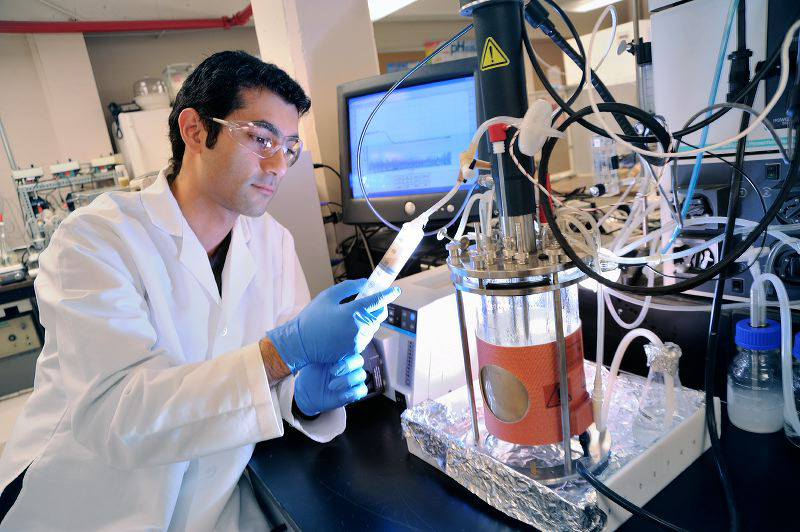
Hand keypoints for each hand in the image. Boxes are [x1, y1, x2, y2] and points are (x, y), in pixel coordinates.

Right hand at [266, 279, 399, 372]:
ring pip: (373, 327)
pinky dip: (362, 330)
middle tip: (371, 301)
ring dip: (369, 319)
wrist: (300, 344)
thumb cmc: (311, 319)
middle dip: (379, 306)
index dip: (388, 294)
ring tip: (353, 315)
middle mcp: (359, 328)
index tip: (395, 290)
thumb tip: (365, 283)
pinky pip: (365, 337)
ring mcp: (358, 341)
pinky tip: (347, 328)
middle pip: (379, 315)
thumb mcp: (327, 296)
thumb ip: (348, 287)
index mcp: (352, 312)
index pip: (377, 301)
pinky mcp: (354, 350)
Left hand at [294, 354, 367, 415]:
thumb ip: (319, 348)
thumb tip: (321, 337)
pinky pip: (362, 390)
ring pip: (361, 375)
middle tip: (332, 372)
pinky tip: (340, 395)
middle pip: (359, 361)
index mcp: (341, 354)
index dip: (346, 354)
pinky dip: (353, 393)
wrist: (306, 391)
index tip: (333, 361)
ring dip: (348, 381)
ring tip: (331, 386)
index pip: (353, 349)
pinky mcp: (352, 392)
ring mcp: (351, 378)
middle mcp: (348, 365)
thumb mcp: (312, 358)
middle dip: (347, 366)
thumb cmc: (310, 372)